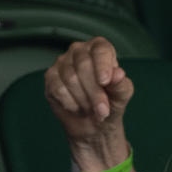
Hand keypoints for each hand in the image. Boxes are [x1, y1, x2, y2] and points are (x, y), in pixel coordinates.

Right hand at [44, 37, 134, 170]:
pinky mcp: (50, 77)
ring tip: (93, 110)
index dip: (103, 66)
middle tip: (103, 111)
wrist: (94, 124)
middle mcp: (79, 50)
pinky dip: (71, 104)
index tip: (105, 82)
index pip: (100, 50)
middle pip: (83, 66)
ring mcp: (62, 62)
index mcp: (100, 48)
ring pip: (70, 78)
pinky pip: (59, 89)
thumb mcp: (121, 96)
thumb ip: (121, 85)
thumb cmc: (111, 103)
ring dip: (84, 101)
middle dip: (95, 92)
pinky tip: (78, 108)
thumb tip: (118, 74)